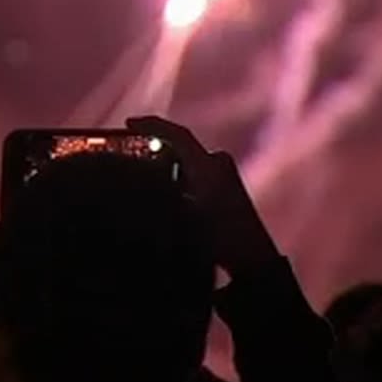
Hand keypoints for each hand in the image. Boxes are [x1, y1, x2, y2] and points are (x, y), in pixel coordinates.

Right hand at [127, 116, 280, 275]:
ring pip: (187, 163)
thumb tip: (140, 181)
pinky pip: (196, 174)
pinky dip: (179, 178)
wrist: (252, 258)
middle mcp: (218, 163)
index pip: (177, 134)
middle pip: (180, 147)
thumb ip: (161, 191)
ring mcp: (225, 175)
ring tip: (145, 178)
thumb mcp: (183, 216)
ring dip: (167, 167)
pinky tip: (167, 194)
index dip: (151, 125)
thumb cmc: (220, 239)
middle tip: (130, 152)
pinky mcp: (227, 187)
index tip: (129, 123)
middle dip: (156, 148)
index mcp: (208, 165)